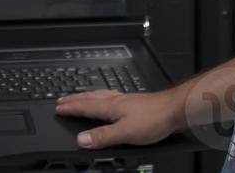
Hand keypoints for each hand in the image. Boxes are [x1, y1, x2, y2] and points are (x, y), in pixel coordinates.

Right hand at [53, 89, 177, 148]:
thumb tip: (82, 139)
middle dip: (75, 99)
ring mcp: (126, 100)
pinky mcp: (134, 102)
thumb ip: (103, 136)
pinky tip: (108, 99)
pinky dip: (102, 96)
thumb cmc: (154, 119)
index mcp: (111, 107)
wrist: (175, 109)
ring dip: (87, 96)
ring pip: (101, 95)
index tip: (58, 108)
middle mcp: (117, 101)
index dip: (71, 108)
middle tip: (63, 99)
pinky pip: (111, 96)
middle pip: (91, 98)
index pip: (86, 107)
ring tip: (80, 96)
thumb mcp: (125, 133)